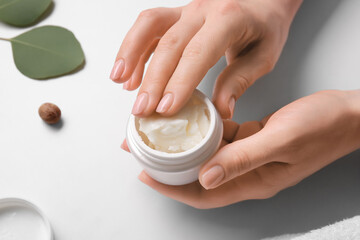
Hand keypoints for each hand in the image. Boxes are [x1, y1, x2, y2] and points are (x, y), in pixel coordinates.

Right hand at [111, 0, 301, 117]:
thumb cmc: (266, 26)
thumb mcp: (264, 56)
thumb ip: (239, 81)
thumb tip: (220, 109)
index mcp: (229, 19)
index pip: (198, 53)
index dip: (179, 82)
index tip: (165, 109)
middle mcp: (203, 9)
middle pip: (169, 44)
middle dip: (152, 80)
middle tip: (141, 110)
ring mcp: (186, 9)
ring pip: (150, 25)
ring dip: (130, 53)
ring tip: (119, 82)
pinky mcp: (176, 14)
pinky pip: (149, 27)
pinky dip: (135, 49)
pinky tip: (128, 73)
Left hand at [125, 90, 359, 208]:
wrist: (348, 115)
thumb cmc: (323, 127)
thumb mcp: (282, 140)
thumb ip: (244, 159)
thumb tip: (205, 176)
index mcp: (254, 181)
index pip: (202, 193)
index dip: (172, 188)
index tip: (145, 174)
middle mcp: (248, 172)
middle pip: (199, 176)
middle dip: (169, 167)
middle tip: (142, 151)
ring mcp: (250, 157)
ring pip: (208, 157)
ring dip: (185, 148)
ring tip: (161, 135)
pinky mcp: (254, 140)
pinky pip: (222, 139)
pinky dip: (205, 131)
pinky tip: (193, 119)